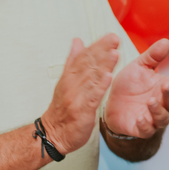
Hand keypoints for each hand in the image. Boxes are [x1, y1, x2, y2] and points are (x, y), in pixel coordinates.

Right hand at [42, 35, 118, 153]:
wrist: (54, 134)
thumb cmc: (63, 108)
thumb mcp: (66, 81)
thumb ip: (73, 61)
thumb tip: (77, 41)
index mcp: (69, 77)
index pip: (83, 57)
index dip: (97, 46)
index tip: (110, 36)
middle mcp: (72, 84)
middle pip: (87, 65)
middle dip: (102, 51)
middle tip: (114, 38)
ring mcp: (76, 97)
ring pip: (91, 78)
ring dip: (103, 65)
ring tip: (115, 52)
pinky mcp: (82, 110)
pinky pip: (92, 97)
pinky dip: (100, 86)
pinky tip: (109, 77)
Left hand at [103, 38, 168, 137]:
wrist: (110, 103)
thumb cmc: (129, 86)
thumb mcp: (140, 67)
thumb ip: (153, 56)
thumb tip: (165, 42)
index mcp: (166, 88)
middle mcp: (163, 104)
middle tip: (165, 84)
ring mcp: (153, 117)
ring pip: (164, 118)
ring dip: (159, 110)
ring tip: (150, 101)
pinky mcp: (141, 128)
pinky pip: (148, 130)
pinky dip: (145, 125)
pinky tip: (140, 117)